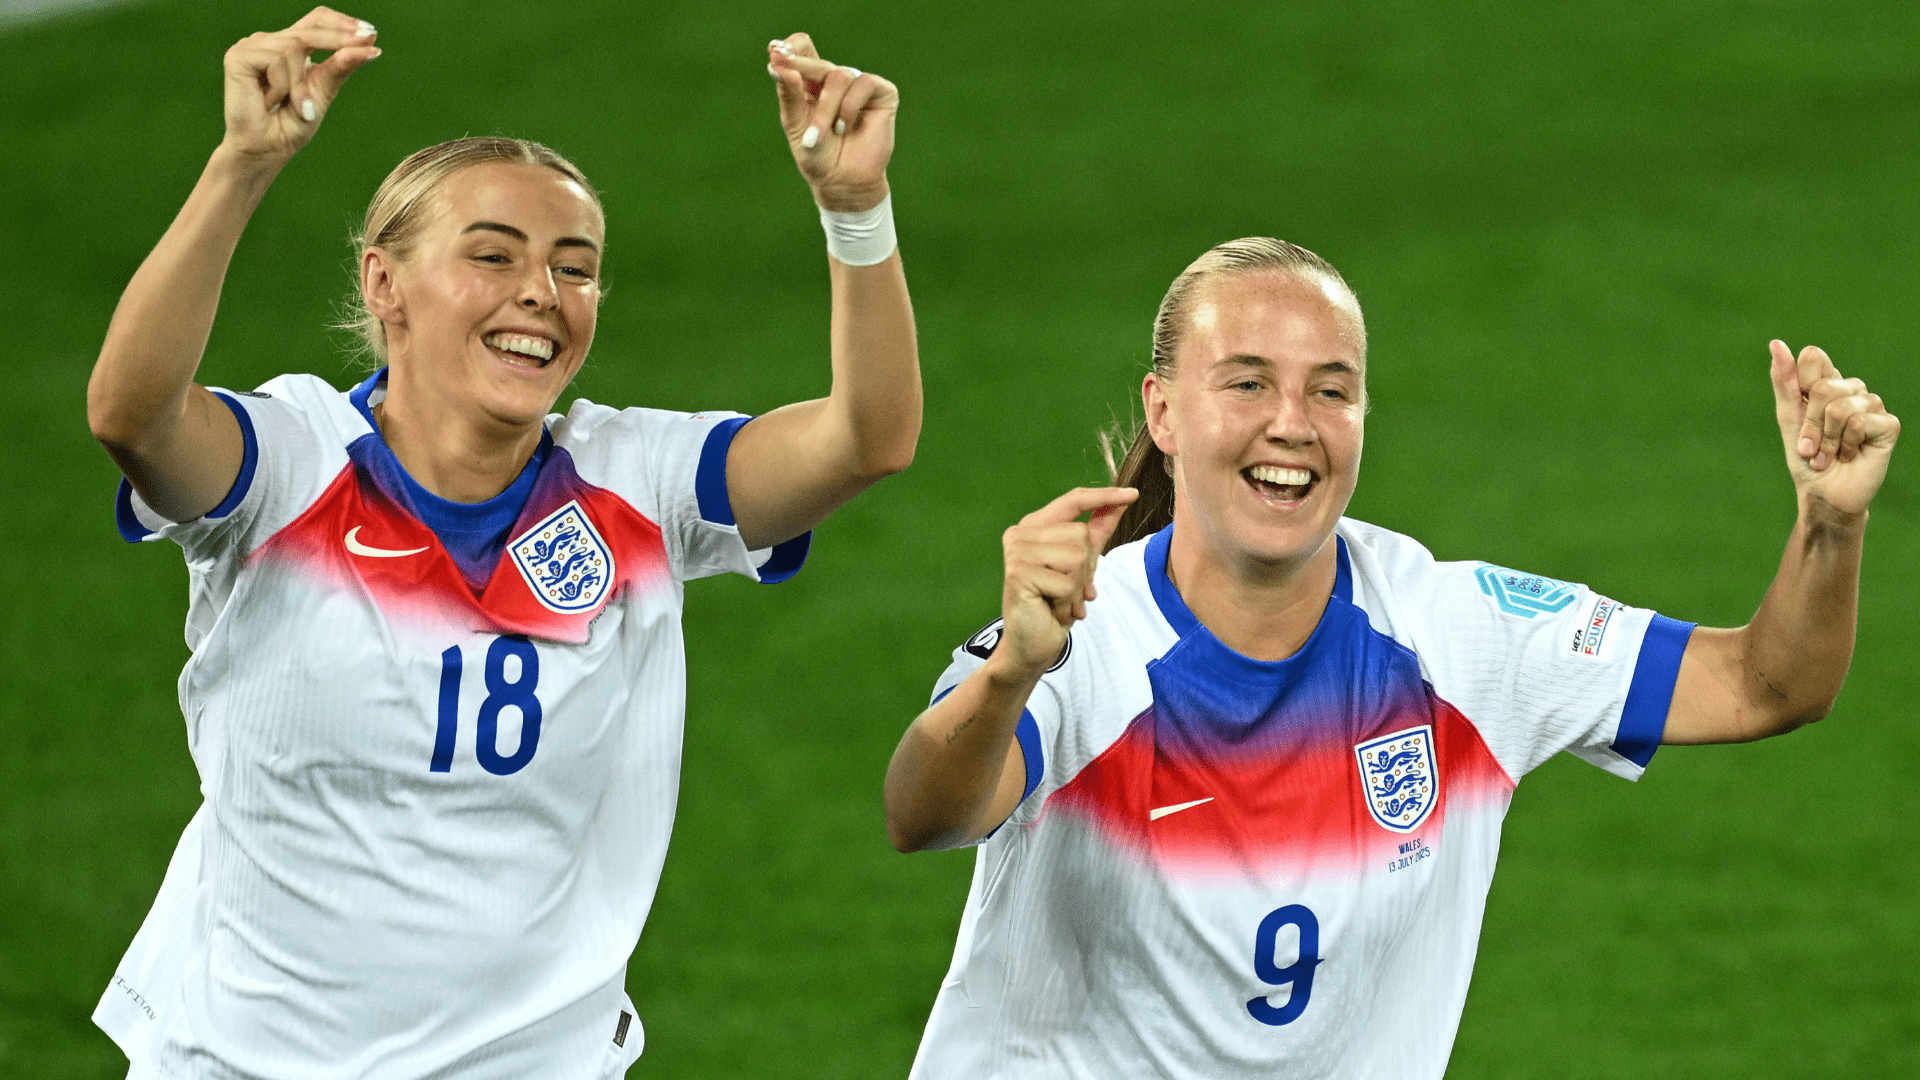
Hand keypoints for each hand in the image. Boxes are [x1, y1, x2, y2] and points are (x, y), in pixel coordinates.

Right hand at [221, 7, 379, 163]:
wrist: (267, 149)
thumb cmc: (293, 124)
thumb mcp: (323, 92)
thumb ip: (341, 66)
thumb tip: (372, 45)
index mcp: (291, 48)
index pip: (317, 21)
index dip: (342, 22)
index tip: (370, 31)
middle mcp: (271, 42)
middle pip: (310, 29)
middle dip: (340, 40)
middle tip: (368, 45)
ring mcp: (253, 46)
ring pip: (295, 47)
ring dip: (301, 85)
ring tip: (296, 107)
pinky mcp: (238, 56)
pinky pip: (276, 59)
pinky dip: (282, 85)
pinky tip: (269, 102)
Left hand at [767, 33, 896, 211]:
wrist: (842, 182)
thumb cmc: (817, 154)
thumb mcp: (795, 122)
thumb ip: (788, 92)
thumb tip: (776, 62)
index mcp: (812, 82)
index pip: (803, 49)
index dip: (792, 48)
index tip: (776, 52)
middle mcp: (836, 79)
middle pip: (818, 61)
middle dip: (801, 69)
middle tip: (783, 65)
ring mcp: (860, 85)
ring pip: (839, 75)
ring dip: (827, 107)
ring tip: (823, 134)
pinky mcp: (882, 94)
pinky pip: (863, 83)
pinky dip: (849, 107)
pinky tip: (844, 127)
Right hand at [995, 487, 1139, 676]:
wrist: (1033, 644)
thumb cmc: (1054, 604)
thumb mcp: (1081, 564)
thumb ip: (1097, 531)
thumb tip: (1122, 501)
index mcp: (1034, 526)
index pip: (1073, 501)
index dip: (1104, 497)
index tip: (1133, 494)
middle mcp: (1020, 533)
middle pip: (1081, 535)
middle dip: (1085, 569)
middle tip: (1068, 591)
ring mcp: (1017, 551)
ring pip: (1077, 557)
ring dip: (1076, 588)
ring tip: (1060, 600)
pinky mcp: (1019, 573)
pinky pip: (1067, 581)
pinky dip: (1068, 601)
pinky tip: (1052, 609)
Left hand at [1770, 340, 1898, 516]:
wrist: (1822, 492)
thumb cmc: (1805, 457)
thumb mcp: (1788, 417)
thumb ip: (1785, 381)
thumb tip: (1776, 343)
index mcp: (1827, 383)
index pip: (1813, 357)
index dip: (1801, 383)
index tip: (1800, 409)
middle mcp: (1852, 389)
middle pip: (1823, 387)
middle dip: (1810, 424)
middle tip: (1812, 446)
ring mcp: (1872, 405)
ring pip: (1840, 407)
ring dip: (1826, 440)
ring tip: (1829, 454)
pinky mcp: (1888, 424)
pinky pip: (1858, 423)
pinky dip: (1846, 445)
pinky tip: (1850, 455)